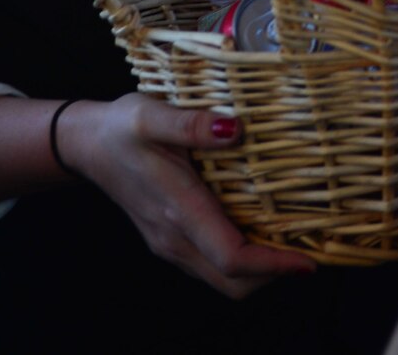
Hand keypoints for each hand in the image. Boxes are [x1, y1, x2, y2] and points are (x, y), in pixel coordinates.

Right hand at [64, 94, 314, 296]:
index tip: (308, 261)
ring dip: (260, 270)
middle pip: (233, 282)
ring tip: (294, 241)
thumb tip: (234, 129)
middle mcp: (174, 238)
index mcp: (178, 211)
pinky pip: (212, 265)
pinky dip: (242, 260)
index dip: (274, 265)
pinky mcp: (170, 240)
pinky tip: (261, 230)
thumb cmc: (121, 127)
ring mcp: (170, 243)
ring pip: (222, 279)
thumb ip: (191, 124)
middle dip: (274, 275)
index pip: (232, 258)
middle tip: (310, 248)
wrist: (87, 144)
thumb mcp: (152, 115)